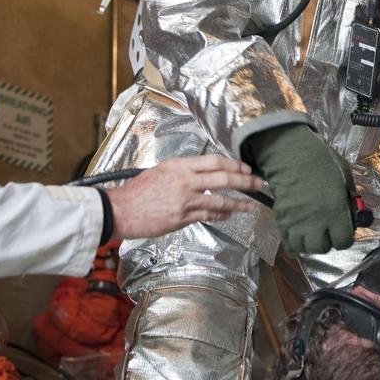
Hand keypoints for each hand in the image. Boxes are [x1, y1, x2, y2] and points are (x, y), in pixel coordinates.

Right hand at [107, 156, 257, 239]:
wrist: (120, 210)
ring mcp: (185, 201)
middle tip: (259, 183)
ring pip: (220, 200)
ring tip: (251, 205)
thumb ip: (182, 172)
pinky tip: (229, 215)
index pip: (214, 161)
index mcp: (179, 166)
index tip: (245, 168)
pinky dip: (221, 215)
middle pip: (223, 179)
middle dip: (245, 181)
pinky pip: (208, 215)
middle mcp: (185, 181)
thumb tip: (201, 174)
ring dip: (239, 203)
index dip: (233, 165)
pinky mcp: (183, 218)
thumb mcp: (160, 171)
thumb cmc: (136, 191)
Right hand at [242, 125, 353, 253]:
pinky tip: (298, 237)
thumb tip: (353, 211)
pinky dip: (293, 244)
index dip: (345, 239)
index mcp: (336, 211)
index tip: (343, 232)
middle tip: (326, 232)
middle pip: (321, 248)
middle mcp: (316, 222)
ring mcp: (297, 223)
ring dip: (309, 244)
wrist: (292, 156)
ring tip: (312, 234)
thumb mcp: (345, 177)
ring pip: (303, 248)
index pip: (343, 241)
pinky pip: (287, 243)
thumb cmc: (323, 163)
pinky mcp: (282, 220)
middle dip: (326, 242)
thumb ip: (349, 197)